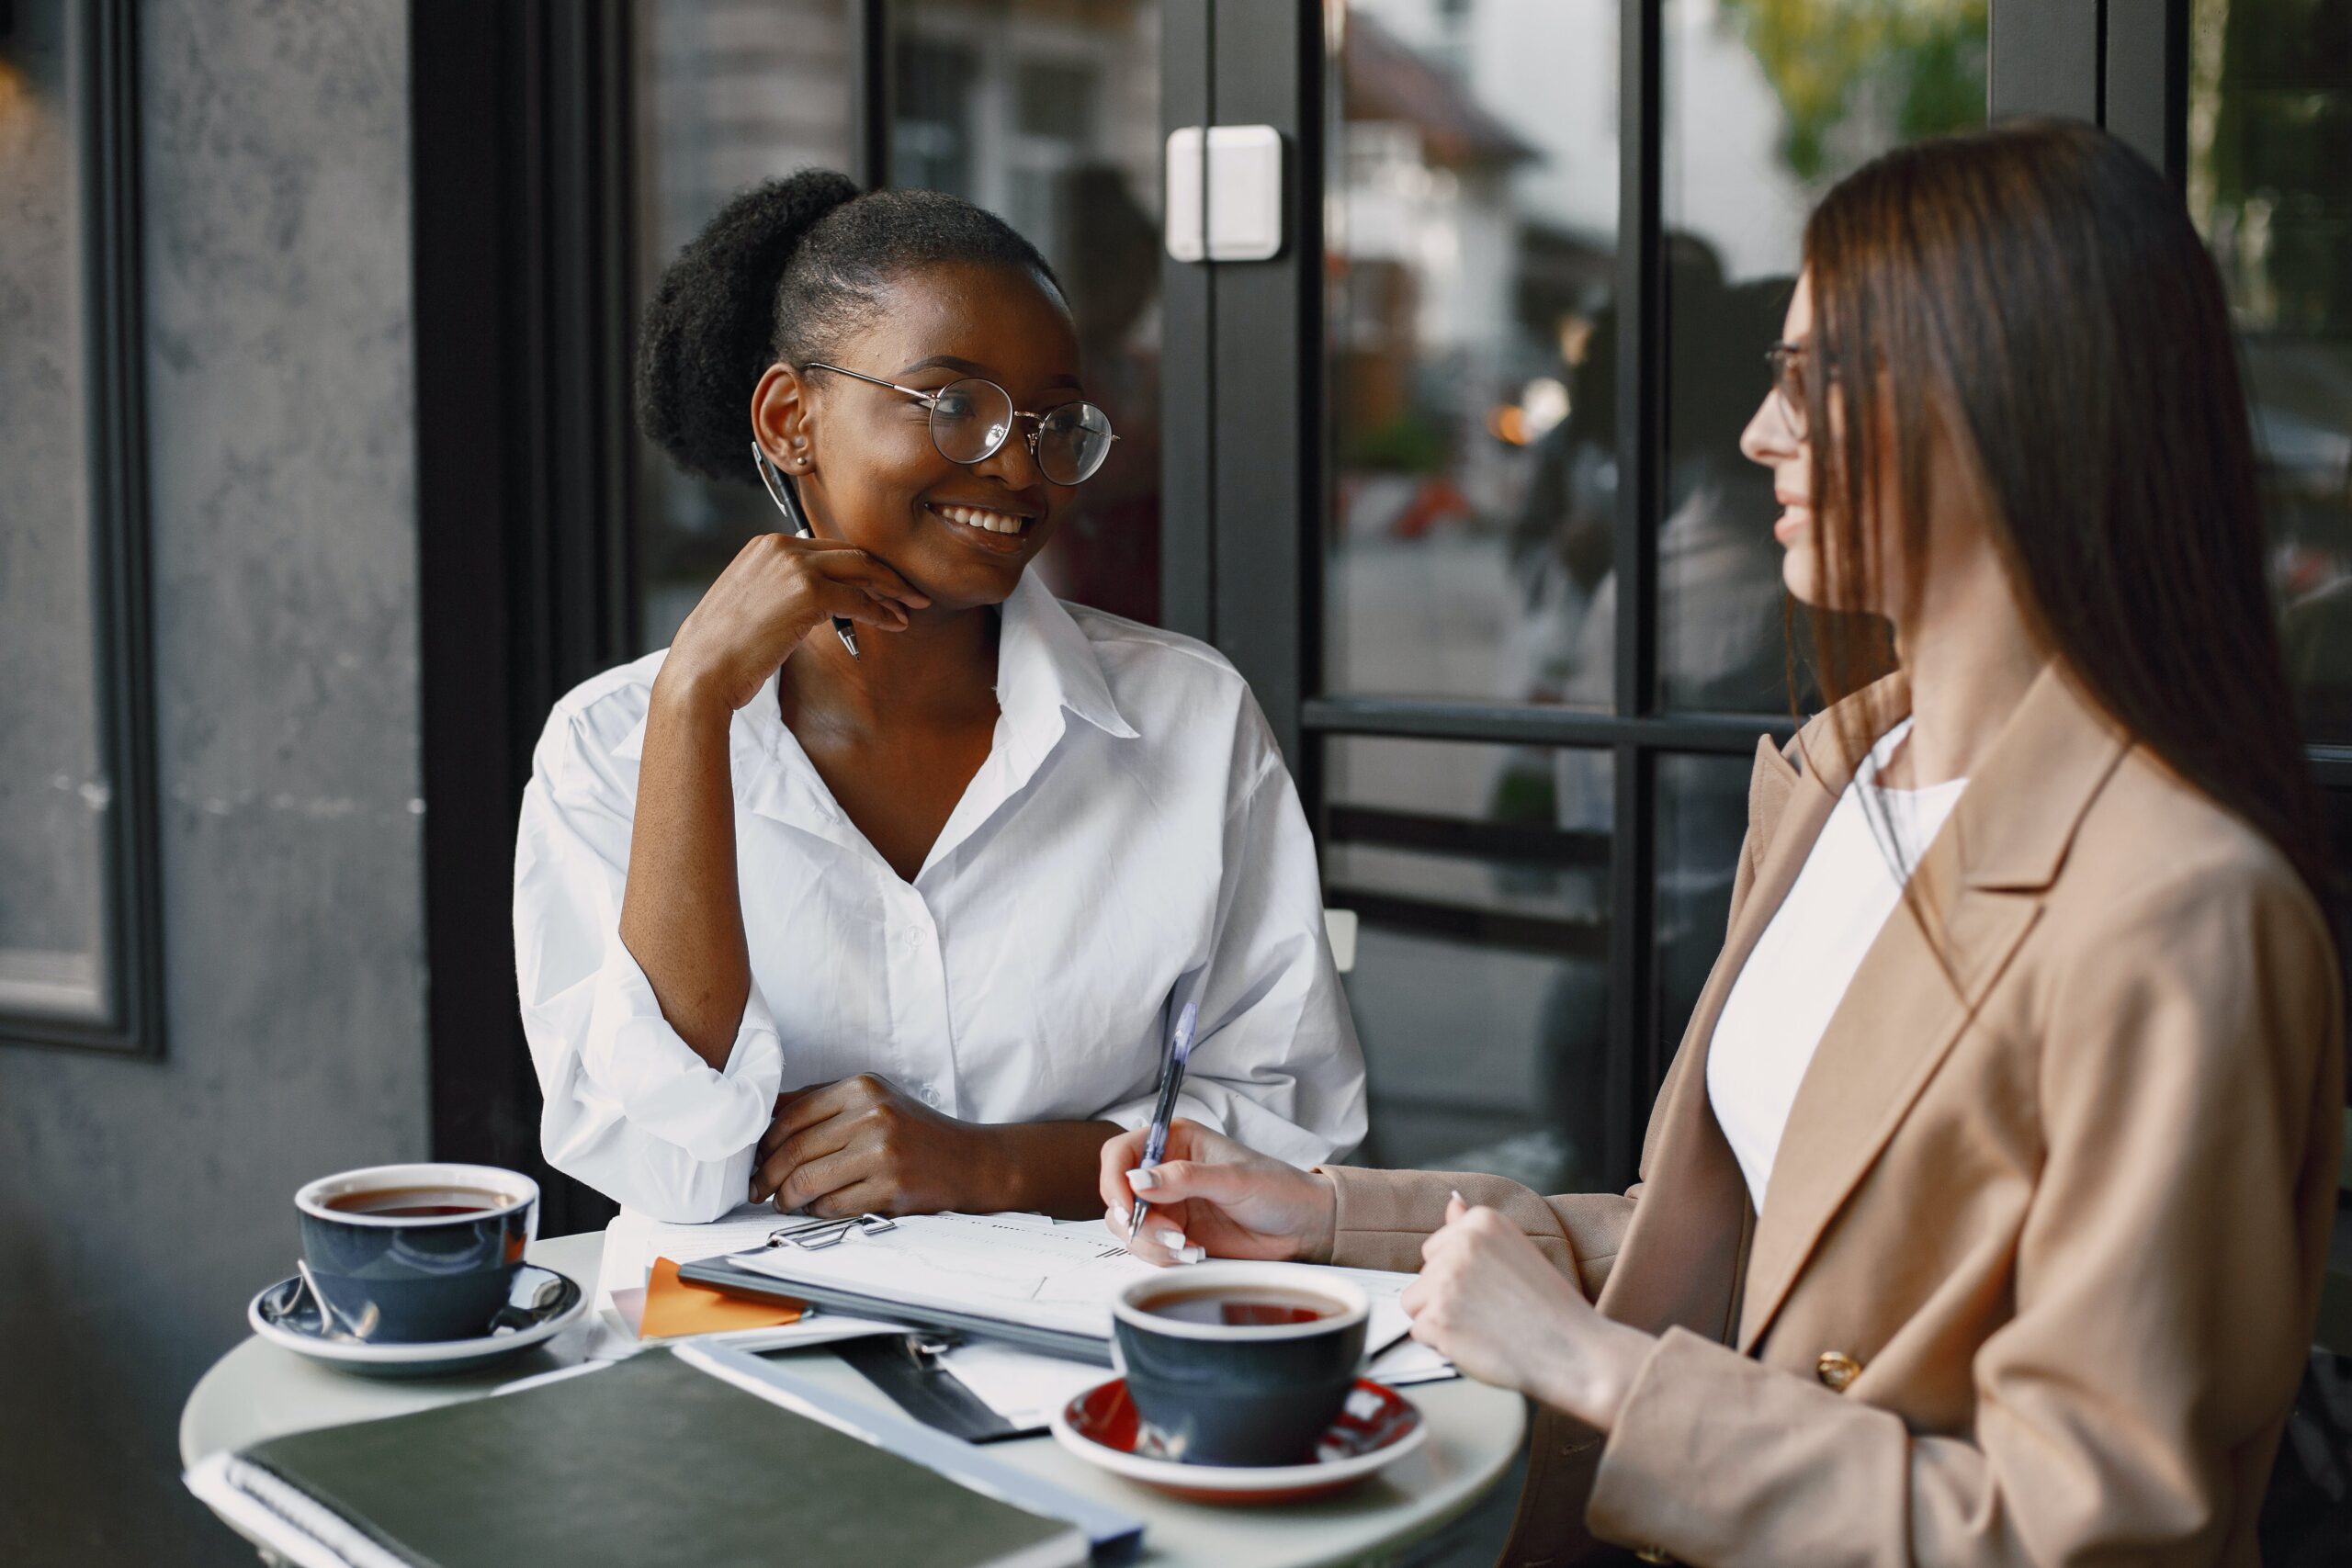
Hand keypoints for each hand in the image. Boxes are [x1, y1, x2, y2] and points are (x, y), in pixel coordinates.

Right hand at [658, 532, 931, 712]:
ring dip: (893, 589)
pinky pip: (859, 599)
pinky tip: (896, 623)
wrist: (702, 671)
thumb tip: (824, 599)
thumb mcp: (753, 603)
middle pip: (851, 553)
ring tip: (914, 606)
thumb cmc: (725, 649)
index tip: (885, 583)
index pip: (829, 548)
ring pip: (862, 570)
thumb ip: (784, 589)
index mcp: (767, 544)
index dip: (862, 566)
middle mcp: (782, 547)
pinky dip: (883, 611)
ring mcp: (795, 566)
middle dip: (887, 573)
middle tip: (913, 592)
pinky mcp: (808, 592)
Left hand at [749, 1074, 987, 1216]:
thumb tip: (766, 1113)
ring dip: (787, 1198)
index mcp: (862, 1087)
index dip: (765, 1144)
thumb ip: (823, 1102)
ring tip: (783, 1202)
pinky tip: (816, 1209)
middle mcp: (872, 1115)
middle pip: (795, 1150)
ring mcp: (883, 1152)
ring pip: (808, 1181)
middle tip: (758, 1189)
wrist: (969, 1161)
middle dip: (767, 1176)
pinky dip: (817, 1211)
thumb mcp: (874, 1099)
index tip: (755, 1160)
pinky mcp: (891, 1187)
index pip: (792, 1116)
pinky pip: (834, 1205)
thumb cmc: (914, 1131)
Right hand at [1098, 1119, 1336, 1265]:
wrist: (1302, 1228)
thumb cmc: (1277, 1189)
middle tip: (1173, 1234)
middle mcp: (1165, 1171)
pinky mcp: (1175, 1234)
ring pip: (1128, 1227)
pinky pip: (1147, 1249)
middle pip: (1117, 1195)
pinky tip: (1195, 1253)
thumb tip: (1137, 1180)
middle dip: (1137, 1221)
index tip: (1127, 1208)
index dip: (1114, 1180)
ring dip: (1152, 1243)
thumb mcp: (1233, 1179)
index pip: (1120, 1153)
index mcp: (1175, 1141)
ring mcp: (1168, 1205)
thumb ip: (1184, 1178)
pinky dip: (1164, 1256)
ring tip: (1190, 1246)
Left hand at [1400, 1195, 1651, 1429]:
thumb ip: (1475, 1230)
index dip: (1461, 1277)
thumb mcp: (1516, 1252)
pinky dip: (1442, 1345)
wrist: (1575, 1353)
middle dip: (1446, 1297)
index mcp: (1482, 1221)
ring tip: (1483, 1327)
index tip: (1492, 1288)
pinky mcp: (1437, 1319)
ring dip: (1440, 1320)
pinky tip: (1477, 1343)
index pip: (1436, 1249)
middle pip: (1423, 1275)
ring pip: (1415, 1303)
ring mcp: (1446, 1281)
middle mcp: (1461, 1244)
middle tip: (1491, 1311)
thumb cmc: (1551, 1309)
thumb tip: (1452, 1203)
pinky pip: (1420, 1332)